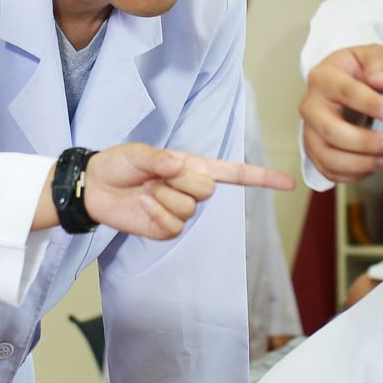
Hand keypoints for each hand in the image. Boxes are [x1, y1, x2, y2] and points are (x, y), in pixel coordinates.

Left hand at [83, 142, 293, 240]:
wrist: (94, 188)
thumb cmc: (118, 164)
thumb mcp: (137, 153)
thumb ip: (159, 159)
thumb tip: (179, 167)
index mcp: (192, 166)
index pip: (234, 173)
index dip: (261, 177)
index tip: (288, 182)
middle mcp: (190, 189)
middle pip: (207, 190)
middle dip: (181, 182)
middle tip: (157, 177)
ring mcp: (179, 211)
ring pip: (188, 209)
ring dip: (164, 199)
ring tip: (146, 191)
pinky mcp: (165, 229)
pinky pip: (173, 226)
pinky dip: (157, 214)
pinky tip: (144, 205)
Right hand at [300, 45, 382, 181]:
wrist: (339, 86)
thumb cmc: (356, 71)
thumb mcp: (370, 56)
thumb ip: (378, 64)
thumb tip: (382, 80)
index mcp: (322, 78)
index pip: (345, 91)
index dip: (370, 104)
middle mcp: (310, 106)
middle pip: (331, 131)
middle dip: (365, 143)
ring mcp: (309, 131)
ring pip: (328, 156)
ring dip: (360, 164)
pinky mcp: (313, 151)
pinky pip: (328, 170)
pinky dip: (353, 174)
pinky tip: (374, 165)